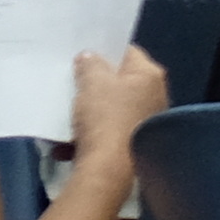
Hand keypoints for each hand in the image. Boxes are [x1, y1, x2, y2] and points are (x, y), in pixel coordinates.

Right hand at [68, 46, 170, 171]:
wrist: (109, 169)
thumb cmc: (105, 118)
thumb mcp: (92, 84)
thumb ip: (90, 65)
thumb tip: (90, 56)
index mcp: (150, 75)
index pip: (128, 52)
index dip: (105, 51)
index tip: (82, 55)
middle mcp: (155, 95)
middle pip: (119, 82)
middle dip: (93, 85)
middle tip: (70, 83)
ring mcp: (146, 121)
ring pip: (110, 110)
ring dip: (86, 114)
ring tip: (64, 117)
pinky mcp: (134, 144)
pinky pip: (106, 133)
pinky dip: (86, 137)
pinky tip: (65, 146)